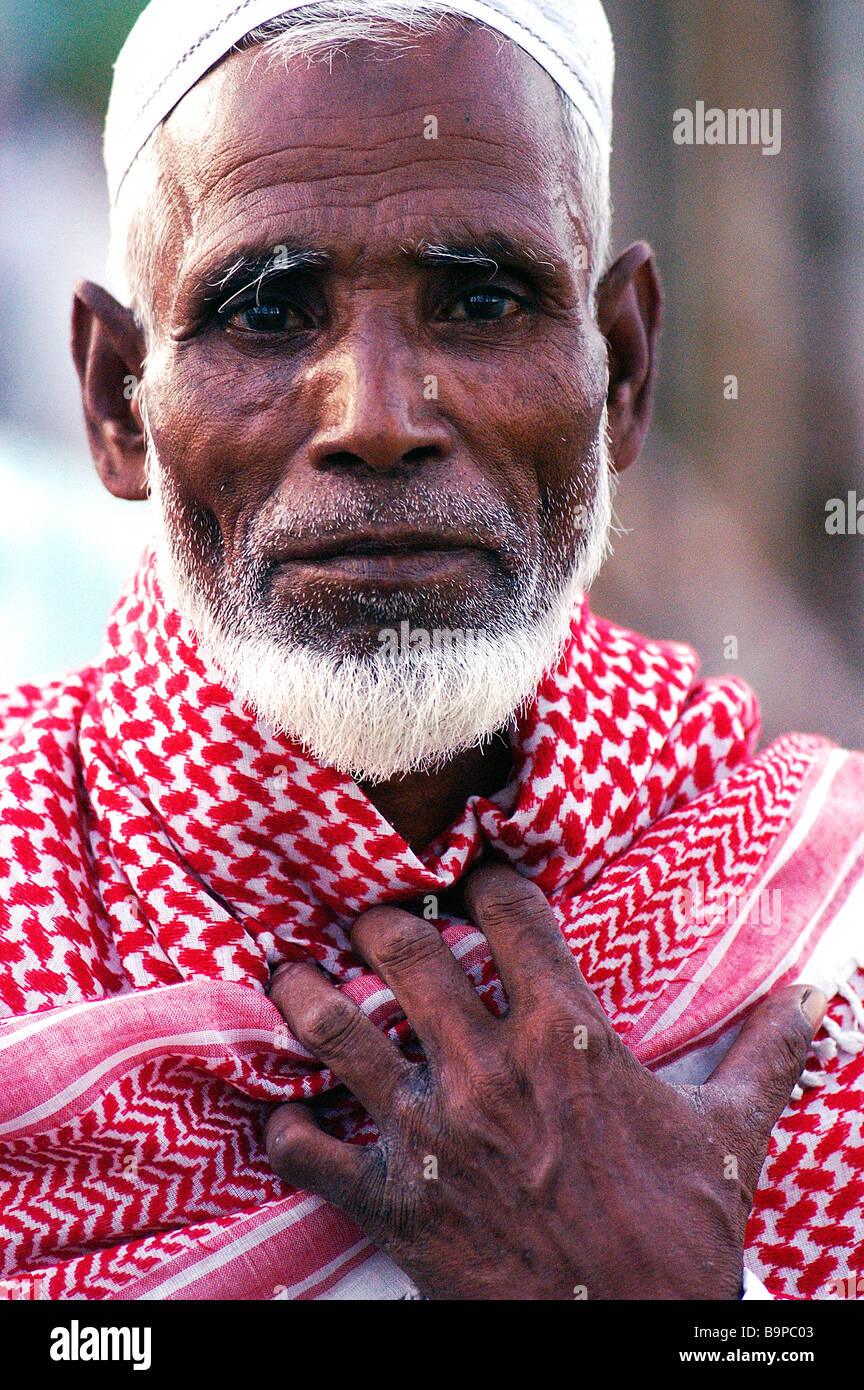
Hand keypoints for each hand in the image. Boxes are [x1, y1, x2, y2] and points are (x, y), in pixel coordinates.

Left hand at [265, 863, 825, 1299]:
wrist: (633, 1339)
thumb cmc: (679, 1232)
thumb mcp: (733, 1133)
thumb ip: (765, 1052)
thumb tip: (815, 996)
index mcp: (563, 1036)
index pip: (510, 913)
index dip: (487, 881)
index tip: (477, 881)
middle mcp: (484, 1068)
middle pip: (403, 953)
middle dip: (381, 922)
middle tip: (375, 921)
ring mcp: (430, 1132)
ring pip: (334, 1032)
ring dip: (303, 996)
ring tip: (290, 977)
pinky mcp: (393, 1201)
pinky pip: (306, 1152)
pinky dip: (285, 1129)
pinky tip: (285, 1113)